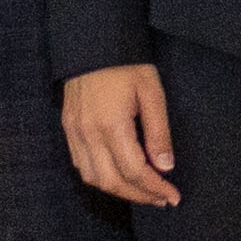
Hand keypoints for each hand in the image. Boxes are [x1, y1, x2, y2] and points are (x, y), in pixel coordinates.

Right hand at [65, 61, 179, 204]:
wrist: (93, 41)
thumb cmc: (126, 64)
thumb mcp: (151, 93)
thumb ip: (159, 133)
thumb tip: (165, 167)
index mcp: (111, 125)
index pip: (134, 171)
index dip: (154, 188)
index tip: (172, 196)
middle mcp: (88, 134)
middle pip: (112, 181)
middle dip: (139, 195)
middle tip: (161, 199)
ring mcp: (74, 132)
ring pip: (93, 178)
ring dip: (119, 190)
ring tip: (143, 191)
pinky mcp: (68, 128)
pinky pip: (80, 165)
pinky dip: (99, 178)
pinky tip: (117, 176)